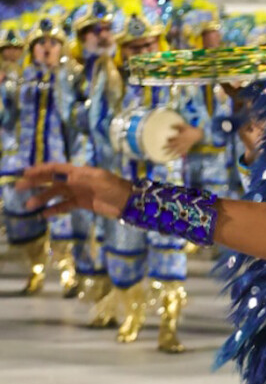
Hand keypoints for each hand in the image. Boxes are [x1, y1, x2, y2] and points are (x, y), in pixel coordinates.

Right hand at [16, 162, 131, 220]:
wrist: (129, 202)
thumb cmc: (115, 188)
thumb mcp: (99, 180)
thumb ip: (80, 178)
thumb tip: (61, 176)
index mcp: (78, 172)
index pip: (56, 169)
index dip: (40, 170)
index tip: (26, 173)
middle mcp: (75, 180)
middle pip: (51, 181)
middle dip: (35, 183)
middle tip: (19, 187)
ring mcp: (78, 192)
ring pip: (55, 194)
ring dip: (42, 199)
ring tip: (28, 206)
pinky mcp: (82, 204)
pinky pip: (64, 205)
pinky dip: (54, 209)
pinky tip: (44, 214)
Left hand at [165, 124, 203, 157]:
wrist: (197, 134)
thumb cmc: (190, 129)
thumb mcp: (184, 126)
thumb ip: (177, 125)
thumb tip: (170, 126)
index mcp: (180, 136)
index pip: (173, 138)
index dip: (169, 139)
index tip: (166, 139)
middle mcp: (181, 142)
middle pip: (173, 145)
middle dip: (167, 147)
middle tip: (162, 149)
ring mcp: (184, 145)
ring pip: (176, 149)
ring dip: (171, 152)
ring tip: (166, 154)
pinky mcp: (186, 148)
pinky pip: (181, 152)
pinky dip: (178, 154)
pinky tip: (174, 156)